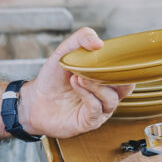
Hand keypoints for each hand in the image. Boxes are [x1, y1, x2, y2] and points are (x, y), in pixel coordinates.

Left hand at [18, 27, 132, 139]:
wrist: (35, 99)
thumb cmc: (53, 78)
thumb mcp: (65, 51)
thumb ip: (81, 39)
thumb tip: (99, 42)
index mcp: (105, 79)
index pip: (126, 74)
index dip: (122, 65)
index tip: (111, 56)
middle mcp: (106, 95)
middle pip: (126, 88)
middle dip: (114, 76)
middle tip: (97, 67)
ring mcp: (99, 110)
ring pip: (111, 99)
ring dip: (96, 85)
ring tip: (79, 76)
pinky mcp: (89, 122)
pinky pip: (96, 109)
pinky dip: (88, 95)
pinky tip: (76, 84)